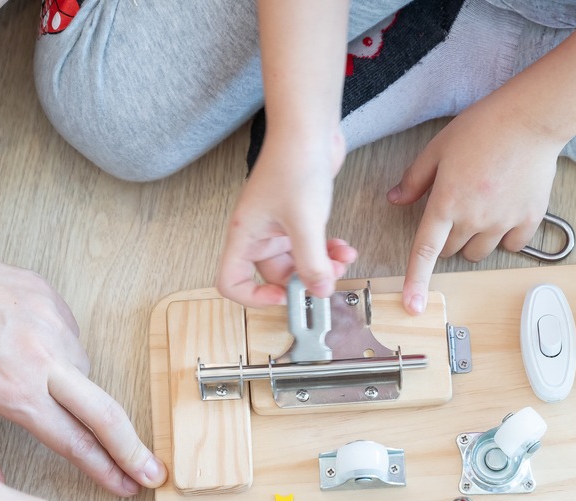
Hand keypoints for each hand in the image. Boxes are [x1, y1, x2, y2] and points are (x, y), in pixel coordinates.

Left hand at [0, 203, 165, 495]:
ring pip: (86, 373)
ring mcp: (50, 322)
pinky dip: (62, 357)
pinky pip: (71, 339)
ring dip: (81, 396)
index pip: (73, 441)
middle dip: (133, 448)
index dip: (103, 470)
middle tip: (153, 472)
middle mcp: (42, 356)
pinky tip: (32, 356)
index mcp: (13, 390)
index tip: (124, 487)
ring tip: (44, 394)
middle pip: (106, 412)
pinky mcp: (49, 296)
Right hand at [217, 128, 356, 306]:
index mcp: (245, 235)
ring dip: (321, 265)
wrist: (308, 127)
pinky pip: (309, 245)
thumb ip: (311, 263)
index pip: (231, 281)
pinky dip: (326, 250)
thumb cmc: (295, 163)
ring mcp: (277, 224)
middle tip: (329, 277)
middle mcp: (258, 233)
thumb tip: (318, 291)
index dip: (254, 297)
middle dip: (304, 279)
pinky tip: (343, 246)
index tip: (282, 297)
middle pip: (274, 275)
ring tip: (343, 259)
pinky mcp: (297, 215)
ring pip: (297, 261)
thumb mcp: (305, 223)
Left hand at [387, 96, 563, 313]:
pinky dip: (505, 237)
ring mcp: (503, 222)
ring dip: (474, 240)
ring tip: (483, 206)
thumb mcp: (438, 148)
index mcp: (446, 202)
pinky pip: (512, 245)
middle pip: (452, 251)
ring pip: (479, 252)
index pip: (425, 251)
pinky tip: (506, 212)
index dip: (416, 281)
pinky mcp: (528, 219)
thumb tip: (395, 199)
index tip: (412, 306)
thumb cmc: (483, 127)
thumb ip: (414, 179)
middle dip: (449, 237)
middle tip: (458, 206)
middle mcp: (473, 218)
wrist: (531, 119)